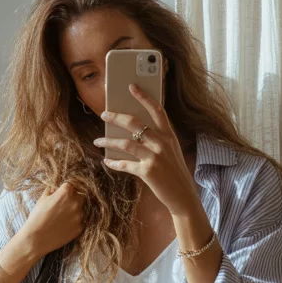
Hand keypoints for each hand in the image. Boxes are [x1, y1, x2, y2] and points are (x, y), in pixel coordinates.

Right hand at [22, 183, 85, 257]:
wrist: (36, 239)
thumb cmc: (37, 217)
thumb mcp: (42, 199)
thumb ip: (51, 191)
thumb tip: (55, 188)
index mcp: (66, 192)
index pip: (71, 186)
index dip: (66, 191)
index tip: (61, 196)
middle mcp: (75, 202)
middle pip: (79, 196)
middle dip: (73, 200)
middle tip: (63, 207)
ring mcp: (79, 216)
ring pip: (80, 210)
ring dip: (73, 212)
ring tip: (61, 218)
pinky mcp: (80, 228)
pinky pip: (80, 222)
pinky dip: (73, 223)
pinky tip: (63, 226)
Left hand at [93, 85, 198, 216]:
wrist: (183, 196)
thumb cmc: (174, 172)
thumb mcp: (171, 151)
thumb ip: (157, 140)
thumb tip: (133, 132)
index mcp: (169, 135)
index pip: (157, 110)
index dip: (144, 96)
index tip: (131, 86)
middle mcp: (162, 143)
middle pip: (135, 123)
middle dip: (116, 116)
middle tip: (104, 114)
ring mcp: (155, 157)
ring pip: (126, 143)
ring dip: (108, 140)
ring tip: (98, 140)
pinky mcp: (148, 172)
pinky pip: (125, 164)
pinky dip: (114, 162)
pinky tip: (107, 161)